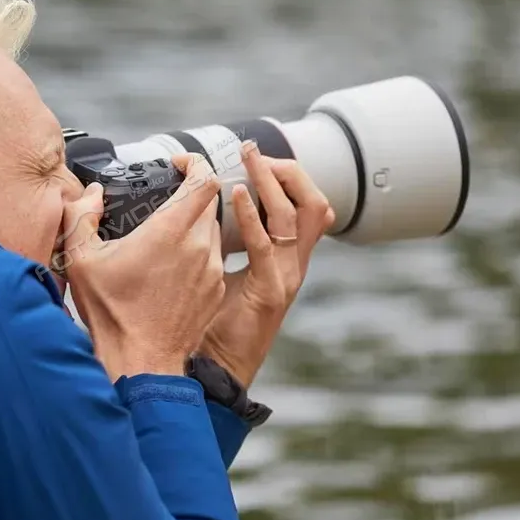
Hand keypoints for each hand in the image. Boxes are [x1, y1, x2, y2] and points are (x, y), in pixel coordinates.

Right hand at [61, 153, 225, 379]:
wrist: (140, 363)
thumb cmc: (112, 314)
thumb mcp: (81, 260)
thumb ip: (81, 216)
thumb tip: (93, 195)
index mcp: (170, 232)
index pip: (204, 179)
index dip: (195, 163)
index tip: (178, 164)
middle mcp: (198, 246)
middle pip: (209, 201)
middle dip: (190, 194)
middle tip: (165, 200)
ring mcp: (211, 270)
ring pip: (213, 229)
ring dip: (194, 224)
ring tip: (165, 238)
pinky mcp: (215, 290)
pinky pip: (214, 257)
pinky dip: (198, 252)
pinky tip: (172, 267)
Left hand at [199, 141, 334, 386]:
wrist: (218, 369)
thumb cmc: (216, 320)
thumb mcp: (225, 270)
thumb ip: (226, 241)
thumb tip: (206, 207)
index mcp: (285, 257)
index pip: (305, 206)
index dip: (287, 177)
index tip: (254, 156)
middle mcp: (293, 264)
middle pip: (313, 204)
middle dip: (287, 171)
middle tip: (253, 151)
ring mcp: (286, 278)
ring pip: (297, 217)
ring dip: (272, 182)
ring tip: (248, 159)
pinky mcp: (270, 292)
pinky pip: (268, 246)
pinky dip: (254, 216)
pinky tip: (238, 195)